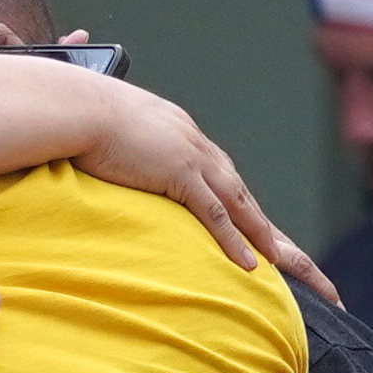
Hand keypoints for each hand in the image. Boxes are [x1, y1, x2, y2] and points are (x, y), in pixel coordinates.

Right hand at [75, 82, 320, 290]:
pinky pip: (214, 214)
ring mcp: (192, 160)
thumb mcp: (115, 132)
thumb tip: (118, 156)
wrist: (78, 106)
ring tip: (286, 265)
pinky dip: (234, 240)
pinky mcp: (179, 173)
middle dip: (268, 228)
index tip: (256, 231)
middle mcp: (197, 147)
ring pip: (239, 206)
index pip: (221, 179)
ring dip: (263, 237)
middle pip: (242, 195)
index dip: (241, 208)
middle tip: (294, 257)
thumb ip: (128, 145)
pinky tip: (250, 265)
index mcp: (184, 139)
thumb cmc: (85, 116)